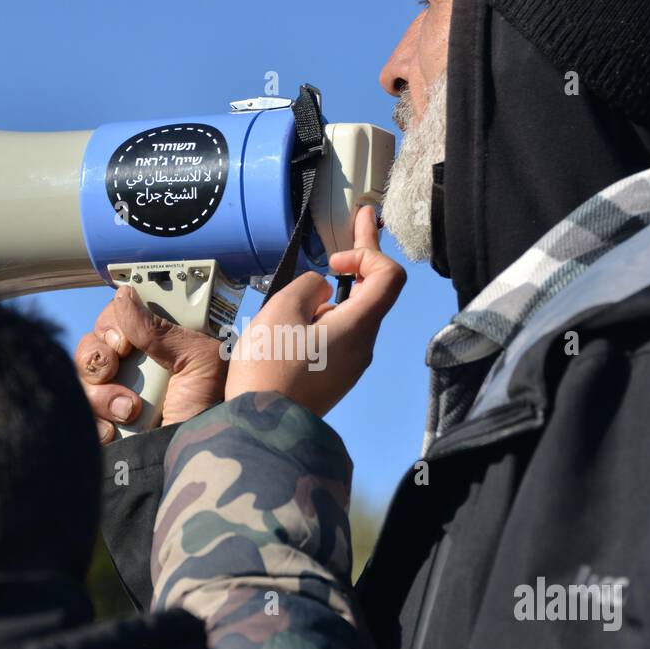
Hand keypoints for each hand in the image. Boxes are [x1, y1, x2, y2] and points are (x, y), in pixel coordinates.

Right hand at [74, 287, 227, 442]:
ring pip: (81, 378)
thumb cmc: (210, 410)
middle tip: (115, 368)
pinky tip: (115, 431)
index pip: (116, 318)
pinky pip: (77, 411)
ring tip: (131, 410)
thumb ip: (161, 328)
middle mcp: (132, 366)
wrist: (197, 461)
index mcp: (156, 344)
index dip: (112, 324)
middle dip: (100, 357)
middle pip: (91, 343)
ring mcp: (113, 395)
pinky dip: (95, 421)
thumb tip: (124, 296)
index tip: (124, 342)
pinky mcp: (102, 423)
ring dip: (102, 394)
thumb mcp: (199, 360)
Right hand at [225, 206, 405, 416]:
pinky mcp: (334, 378)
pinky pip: (338, 337)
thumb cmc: (269, 370)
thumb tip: (321, 294)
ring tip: (291, 302)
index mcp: (358, 327)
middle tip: (360, 218)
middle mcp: (363, 346)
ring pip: (352, 316)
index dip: (367, 254)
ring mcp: (350, 365)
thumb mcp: (280, 310)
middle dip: (361, 256)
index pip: (389, 276)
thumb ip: (306, 287)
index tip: (332, 261)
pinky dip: (325, 318)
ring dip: (333, 295)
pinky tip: (292, 324)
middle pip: (373, 292)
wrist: (261, 430)